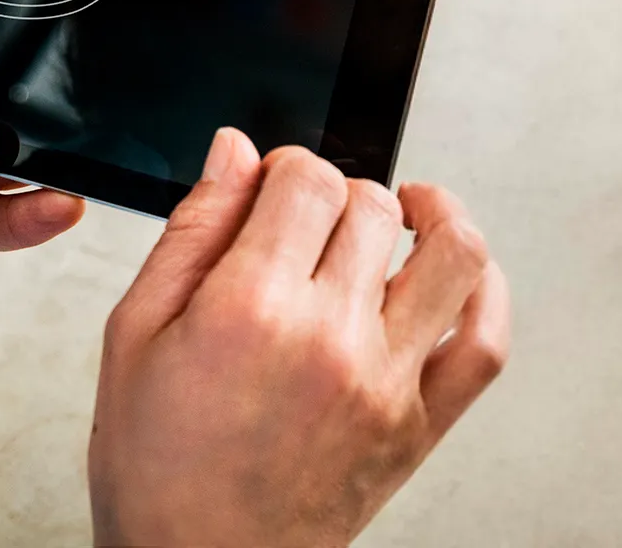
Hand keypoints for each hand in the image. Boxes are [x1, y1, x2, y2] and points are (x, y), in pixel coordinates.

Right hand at [89, 130, 508, 547]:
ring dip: (435, 215)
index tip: (272, 185)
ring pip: (453, 255)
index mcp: (252, 308)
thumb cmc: (158, 467)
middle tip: (308, 217)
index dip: (287, 165)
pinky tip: (449, 275)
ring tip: (406, 211)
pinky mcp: (418, 425)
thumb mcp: (136, 332)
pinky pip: (485, 344)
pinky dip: (486, 294)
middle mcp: (330, 339)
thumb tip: (233, 154)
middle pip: (372, 206)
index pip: (307, 180)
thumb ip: (193, 230)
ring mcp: (386, 383)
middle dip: (338, 192)